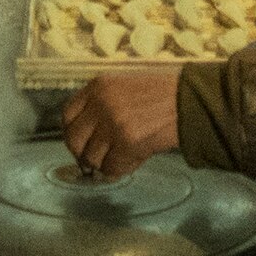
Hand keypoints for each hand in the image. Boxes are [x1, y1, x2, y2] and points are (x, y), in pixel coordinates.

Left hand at [63, 68, 183, 177]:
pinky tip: (132, 160)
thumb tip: (85, 139)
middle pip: (74, 139)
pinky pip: (111, 168)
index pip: (67, 115)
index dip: (73, 132)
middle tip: (96, 158)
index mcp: (98, 86)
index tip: (82, 142)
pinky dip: (119, 169)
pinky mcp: (127, 142)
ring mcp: (113, 123)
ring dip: (103, 163)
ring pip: (91, 158)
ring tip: (120, 157)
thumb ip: (100, 106)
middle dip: (83, 154)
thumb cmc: (159, 96)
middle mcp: (101, 103)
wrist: (188, 102)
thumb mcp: (123, 87)